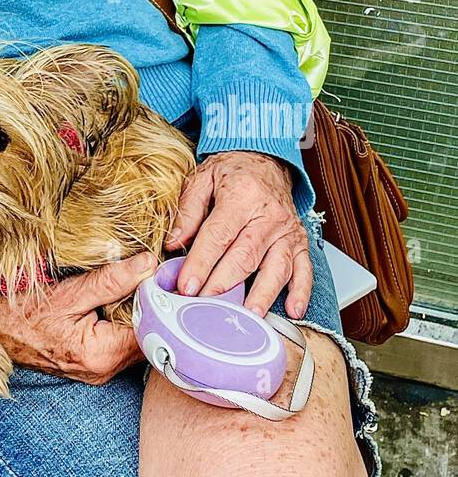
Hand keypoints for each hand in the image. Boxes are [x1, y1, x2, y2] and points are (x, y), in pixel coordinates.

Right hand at [0, 253, 157, 383]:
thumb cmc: (22, 312)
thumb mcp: (68, 291)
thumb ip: (111, 280)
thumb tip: (147, 265)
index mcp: (100, 355)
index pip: (149, 329)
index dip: (156, 301)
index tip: (156, 275)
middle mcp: (103, 371)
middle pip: (145, 337)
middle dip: (147, 306)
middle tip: (144, 275)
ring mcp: (97, 370)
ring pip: (133, 340)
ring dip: (134, 313)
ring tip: (129, 285)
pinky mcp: (92, 364)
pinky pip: (119, 342)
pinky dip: (121, 321)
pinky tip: (114, 301)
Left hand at [166, 151, 311, 319]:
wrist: (265, 159)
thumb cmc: (231, 171)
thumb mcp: (202, 178)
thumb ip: (188, 211)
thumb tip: (172, 243)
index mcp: (242, 196)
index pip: (218, 235)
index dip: (201, 263)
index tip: (186, 285)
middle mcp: (269, 215)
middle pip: (245, 256)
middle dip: (223, 284)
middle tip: (204, 307)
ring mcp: (287, 231)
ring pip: (276, 267)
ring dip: (262, 295)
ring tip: (248, 317)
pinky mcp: (300, 242)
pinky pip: (304, 269)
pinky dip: (301, 292)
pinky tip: (292, 311)